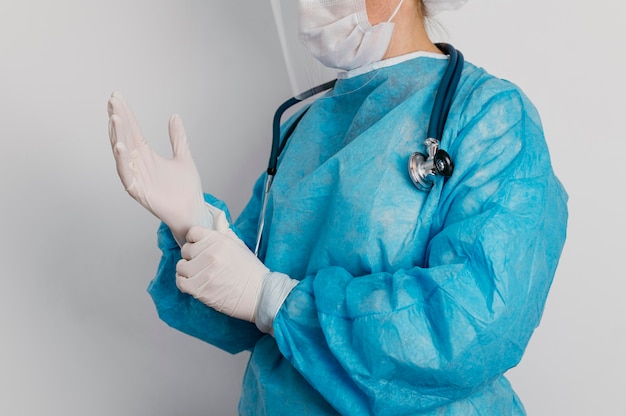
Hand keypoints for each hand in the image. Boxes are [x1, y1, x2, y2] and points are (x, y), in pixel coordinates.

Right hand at [107, 92, 209, 243]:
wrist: (193, 210)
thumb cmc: (186, 188)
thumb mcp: (184, 157)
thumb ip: (177, 138)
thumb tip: (174, 116)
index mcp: (147, 155)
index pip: (133, 130)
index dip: (126, 114)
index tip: (117, 97)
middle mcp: (138, 164)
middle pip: (125, 137)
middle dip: (119, 119)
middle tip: (113, 101)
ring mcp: (136, 176)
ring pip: (123, 153)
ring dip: (118, 136)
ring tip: (116, 118)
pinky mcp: (137, 190)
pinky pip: (126, 174)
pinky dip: (122, 161)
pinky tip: (120, 146)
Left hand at [176, 226, 268, 322]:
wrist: (260, 294)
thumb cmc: (251, 272)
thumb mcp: (238, 246)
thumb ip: (221, 237)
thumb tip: (207, 231)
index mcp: (220, 240)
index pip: (193, 232)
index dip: (194, 240)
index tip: (198, 247)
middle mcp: (211, 253)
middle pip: (185, 250)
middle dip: (191, 257)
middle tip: (201, 264)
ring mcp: (205, 271)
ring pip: (181, 266)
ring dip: (187, 271)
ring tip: (197, 275)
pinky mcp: (200, 288)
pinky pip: (180, 281)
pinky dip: (184, 283)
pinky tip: (193, 283)